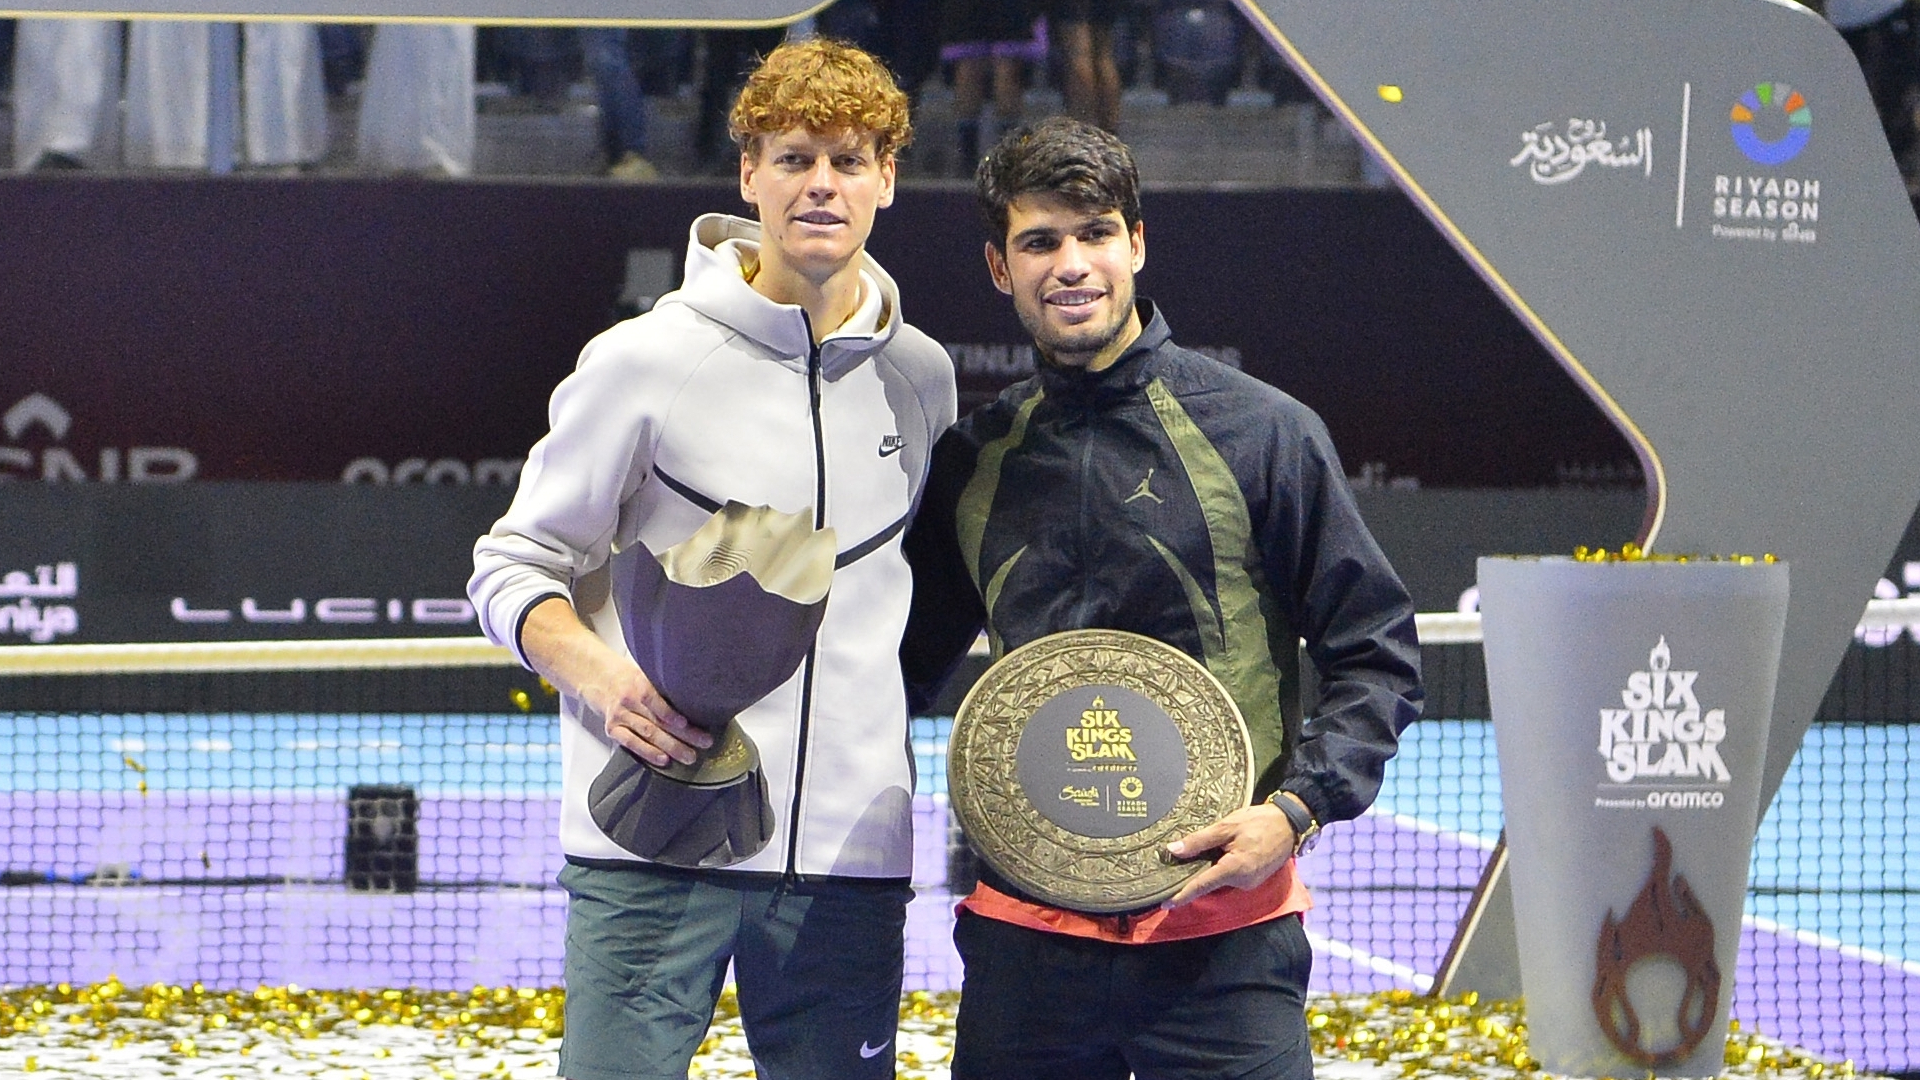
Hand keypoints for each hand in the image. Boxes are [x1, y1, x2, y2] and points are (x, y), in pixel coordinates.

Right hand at [588, 664, 710, 768]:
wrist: (598, 678)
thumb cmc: (629, 678)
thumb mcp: (646, 673)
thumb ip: (664, 686)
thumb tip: (698, 698)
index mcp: (640, 683)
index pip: (656, 700)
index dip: (670, 713)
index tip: (686, 723)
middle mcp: (629, 700)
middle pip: (658, 720)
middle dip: (684, 734)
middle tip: (704, 743)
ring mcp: (620, 716)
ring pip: (648, 733)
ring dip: (671, 747)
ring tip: (689, 756)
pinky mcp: (612, 729)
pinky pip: (631, 743)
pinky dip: (647, 752)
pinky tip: (663, 759)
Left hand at [1159, 802, 1295, 909]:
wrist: (1290, 824)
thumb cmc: (1259, 822)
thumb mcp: (1226, 826)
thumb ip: (1199, 841)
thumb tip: (1173, 850)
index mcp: (1234, 869)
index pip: (1201, 885)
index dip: (1182, 895)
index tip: (1165, 904)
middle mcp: (1242, 882)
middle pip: (1210, 882)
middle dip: (1193, 877)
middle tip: (1174, 868)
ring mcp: (1249, 883)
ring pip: (1220, 879)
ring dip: (1209, 870)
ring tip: (1197, 856)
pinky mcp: (1254, 880)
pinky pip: (1231, 877)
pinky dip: (1221, 869)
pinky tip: (1218, 855)